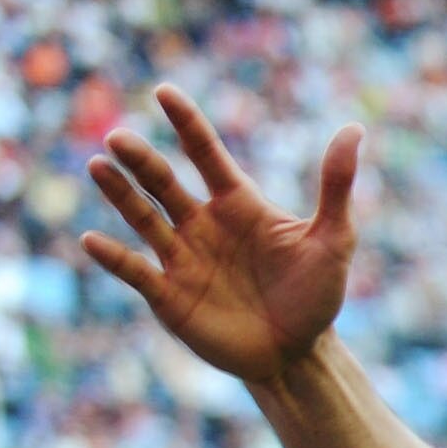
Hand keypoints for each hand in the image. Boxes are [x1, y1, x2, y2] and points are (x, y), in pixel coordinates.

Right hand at [82, 86, 360, 385]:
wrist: (299, 355)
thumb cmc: (316, 295)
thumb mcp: (334, 240)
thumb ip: (336, 186)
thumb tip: (354, 128)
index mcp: (238, 203)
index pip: (206, 154)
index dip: (187, 124)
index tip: (164, 92)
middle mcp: (203, 224)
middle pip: (164, 182)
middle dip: (141, 160)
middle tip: (118, 138)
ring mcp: (183, 259)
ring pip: (143, 218)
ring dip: (119, 194)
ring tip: (98, 166)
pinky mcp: (169, 297)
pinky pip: (135, 271)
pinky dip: (114, 258)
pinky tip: (92, 240)